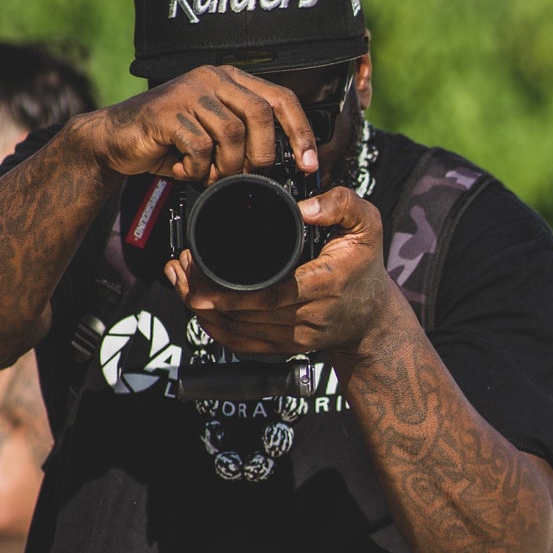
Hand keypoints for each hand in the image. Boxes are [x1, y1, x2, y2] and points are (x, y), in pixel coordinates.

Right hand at [81, 66, 318, 184]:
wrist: (115, 141)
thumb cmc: (168, 143)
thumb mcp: (213, 136)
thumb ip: (244, 138)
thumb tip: (284, 164)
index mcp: (229, 79)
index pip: (281, 98)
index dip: (301, 131)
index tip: (310, 163)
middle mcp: (212, 78)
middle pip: (260, 115)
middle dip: (261, 155)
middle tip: (247, 177)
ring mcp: (189, 92)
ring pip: (232, 134)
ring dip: (225, 167)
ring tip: (208, 175)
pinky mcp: (166, 112)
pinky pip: (200, 147)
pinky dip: (197, 169)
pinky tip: (183, 171)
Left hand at [165, 182, 396, 359]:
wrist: (372, 316)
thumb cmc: (364, 266)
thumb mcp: (367, 225)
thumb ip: (340, 204)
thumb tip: (304, 208)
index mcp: (324, 283)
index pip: (270, 294)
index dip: (231, 292)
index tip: (199, 279)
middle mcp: (308, 316)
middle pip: (245, 314)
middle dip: (205, 294)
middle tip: (181, 269)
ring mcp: (296, 337)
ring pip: (238, 331)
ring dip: (204, 311)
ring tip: (181, 282)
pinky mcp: (286, 348)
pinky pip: (244, 345)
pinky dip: (216, 331)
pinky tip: (199, 311)